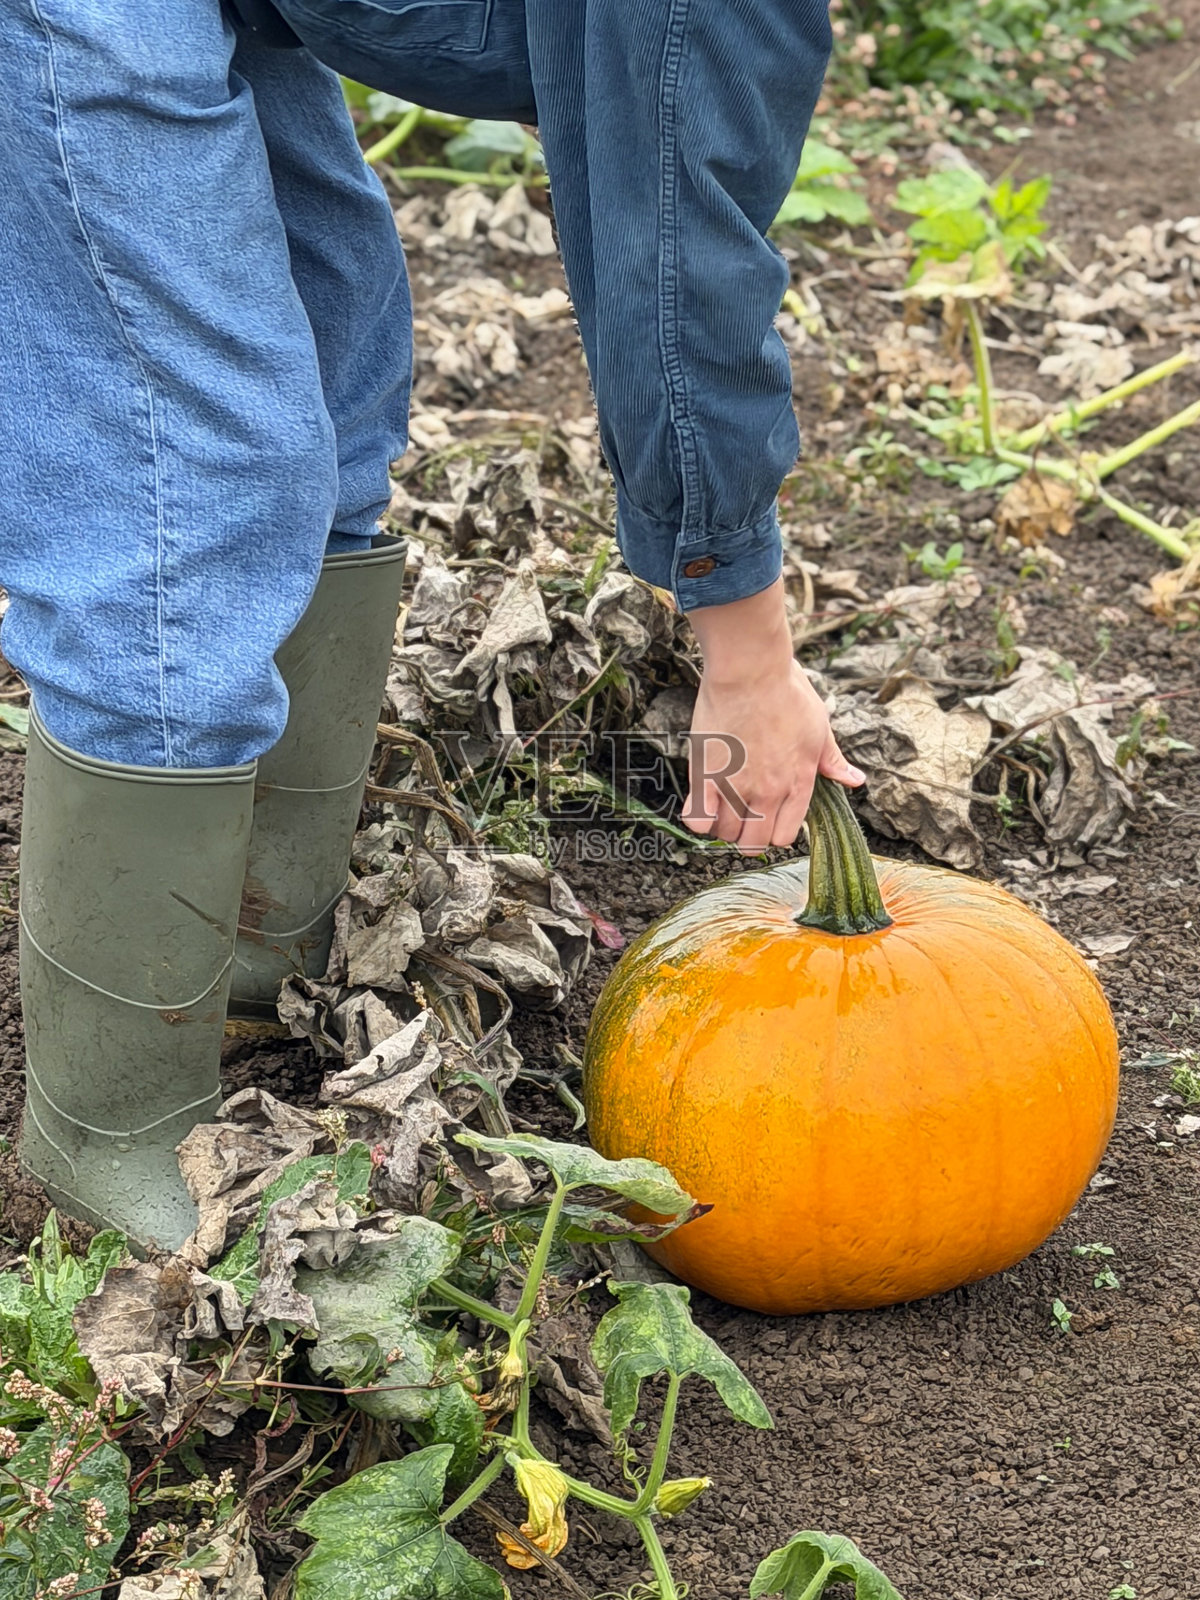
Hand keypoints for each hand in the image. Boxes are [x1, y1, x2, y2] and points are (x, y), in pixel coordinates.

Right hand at [682, 579, 862, 851]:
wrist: (751, 670)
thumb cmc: (786, 691)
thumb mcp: (819, 726)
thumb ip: (833, 761)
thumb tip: (855, 781)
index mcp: (799, 782)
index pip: (784, 835)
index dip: (774, 830)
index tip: (767, 815)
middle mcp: (768, 791)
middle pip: (753, 844)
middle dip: (747, 835)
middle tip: (741, 814)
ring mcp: (736, 785)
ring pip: (726, 834)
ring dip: (723, 825)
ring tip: (721, 805)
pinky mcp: (706, 775)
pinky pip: (697, 820)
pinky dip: (698, 818)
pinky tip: (702, 803)